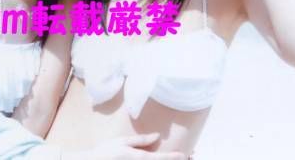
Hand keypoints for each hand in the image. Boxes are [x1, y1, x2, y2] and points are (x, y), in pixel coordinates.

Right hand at [64, 133, 186, 159]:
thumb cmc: (105, 152)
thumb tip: (156, 136)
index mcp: (139, 158)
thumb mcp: (122, 142)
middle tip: (189, 157)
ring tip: (182, 158)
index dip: (174, 157)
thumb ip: (140, 140)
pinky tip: (161, 158)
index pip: (161, 158)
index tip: (184, 155)